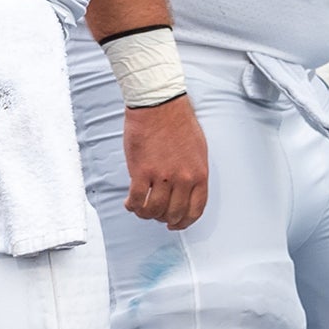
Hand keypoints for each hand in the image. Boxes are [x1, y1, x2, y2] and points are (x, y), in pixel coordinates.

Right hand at [123, 96, 208, 229]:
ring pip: (154, 210)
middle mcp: (183, 178)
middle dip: (164, 219)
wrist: (159, 105)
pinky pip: (136, 200)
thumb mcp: (197, 149)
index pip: (195, 209)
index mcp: (199, 173)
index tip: (175, 224)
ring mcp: (162, 176)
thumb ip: (193, 172)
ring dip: (146, 214)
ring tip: (141, 208)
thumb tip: (185, 190)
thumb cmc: (178, 122)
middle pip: (174, 213)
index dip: (184, 222)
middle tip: (155, 215)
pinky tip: (129, 202)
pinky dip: (132, 206)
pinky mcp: (141, 171)